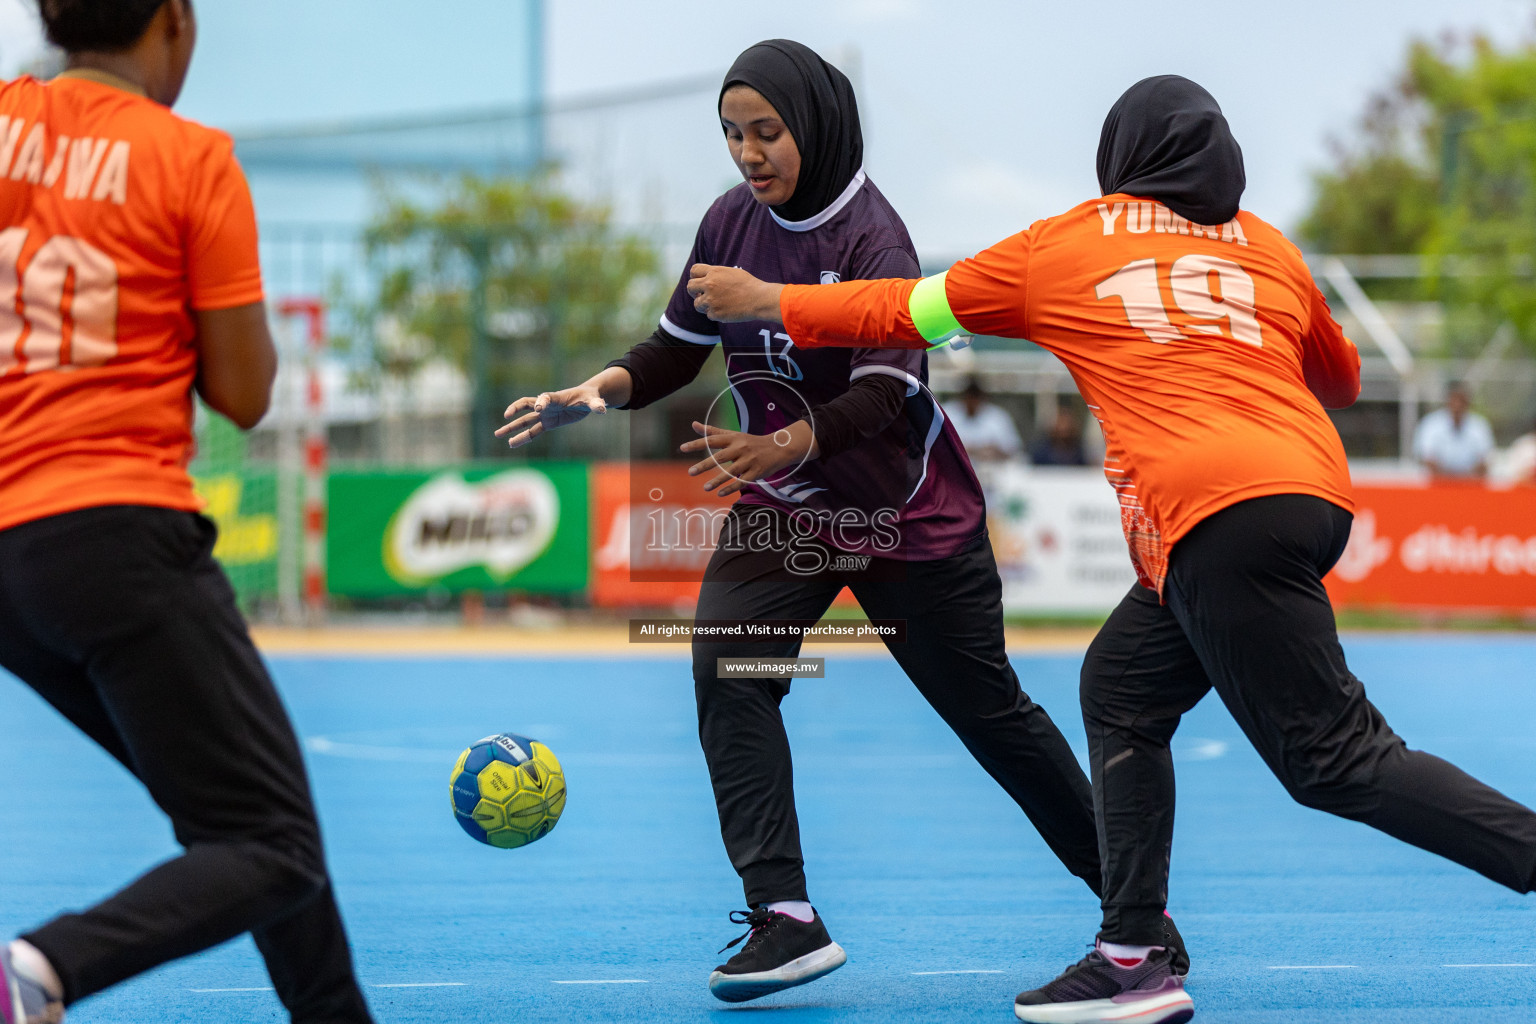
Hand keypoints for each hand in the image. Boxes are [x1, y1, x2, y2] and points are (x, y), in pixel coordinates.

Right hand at [496, 383, 607, 447]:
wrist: (586, 399)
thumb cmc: (589, 397)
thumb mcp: (593, 400)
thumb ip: (596, 404)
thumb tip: (603, 408)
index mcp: (556, 397)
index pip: (545, 398)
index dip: (542, 401)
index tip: (539, 407)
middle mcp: (547, 405)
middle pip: (526, 406)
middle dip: (515, 411)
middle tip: (505, 417)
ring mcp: (545, 415)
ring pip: (525, 421)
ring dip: (512, 428)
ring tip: (498, 434)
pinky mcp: (547, 423)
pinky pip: (533, 432)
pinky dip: (523, 438)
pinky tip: (512, 443)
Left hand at [678, 420, 818, 496]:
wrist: (778, 448)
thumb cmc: (750, 442)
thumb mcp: (733, 434)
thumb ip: (712, 431)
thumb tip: (693, 424)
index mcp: (733, 438)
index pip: (712, 440)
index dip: (697, 444)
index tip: (682, 448)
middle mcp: (740, 448)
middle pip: (720, 457)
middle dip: (705, 465)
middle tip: (690, 472)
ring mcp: (749, 460)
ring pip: (731, 472)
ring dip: (717, 481)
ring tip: (705, 488)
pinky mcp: (756, 472)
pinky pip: (742, 481)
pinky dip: (731, 488)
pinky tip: (720, 493)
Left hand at [687, 265, 784, 322]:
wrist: (759, 299)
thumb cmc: (749, 285)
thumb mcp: (731, 272)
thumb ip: (716, 274)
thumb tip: (704, 277)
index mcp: (714, 272)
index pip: (694, 271)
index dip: (695, 277)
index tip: (698, 282)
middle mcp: (710, 285)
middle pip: (690, 287)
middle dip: (694, 291)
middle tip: (700, 295)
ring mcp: (711, 300)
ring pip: (697, 304)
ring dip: (703, 305)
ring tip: (715, 304)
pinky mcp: (715, 313)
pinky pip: (709, 314)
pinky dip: (715, 313)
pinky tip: (726, 310)